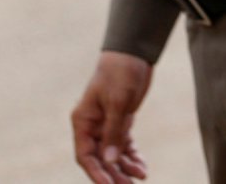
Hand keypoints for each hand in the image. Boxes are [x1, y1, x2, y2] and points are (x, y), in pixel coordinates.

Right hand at [71, 51, 151, 182]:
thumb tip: (108, 161)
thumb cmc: (121, 73)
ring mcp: (106, 125)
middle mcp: (92, 126)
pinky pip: (124, 145)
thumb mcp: (118, 102)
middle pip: (99, 158)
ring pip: (113, 154)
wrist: (133, 53)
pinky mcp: (121, 121)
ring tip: (141, 177)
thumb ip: (114, 132)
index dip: (96, 172)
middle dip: (113, 174)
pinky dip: (132, 155)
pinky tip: (142, 166)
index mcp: (83, 122)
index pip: (85, 155)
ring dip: (124, 167)